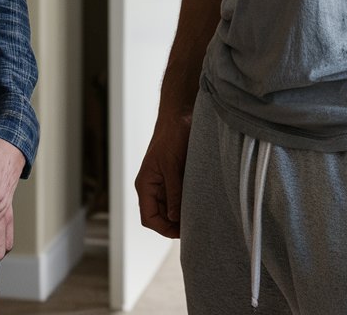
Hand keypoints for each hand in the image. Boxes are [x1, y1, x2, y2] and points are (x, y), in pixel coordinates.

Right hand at [134, 111, 191, 237]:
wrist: (181, 114)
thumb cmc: (172, 135)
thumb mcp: (172, 166)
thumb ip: (173, 192)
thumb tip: (175, 218)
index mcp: (145, 183)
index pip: (149, 217)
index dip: (164, 228)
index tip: (183, 232)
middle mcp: (153, 186)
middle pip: (160, 216)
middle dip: (175, 224)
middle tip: (195, 227)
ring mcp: (164, 182)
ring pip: (171, 208)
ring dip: (183, 213)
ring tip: (199, 216)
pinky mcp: (175, 177)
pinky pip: (180, 196)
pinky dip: (188, 202)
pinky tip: (200, 203)